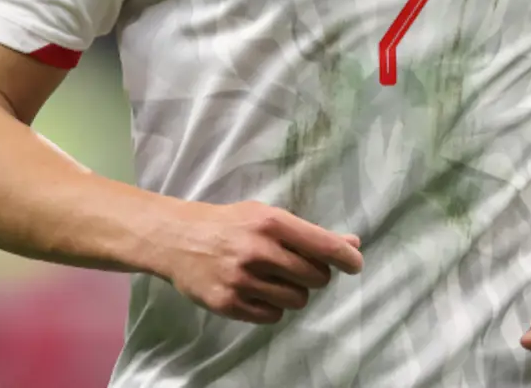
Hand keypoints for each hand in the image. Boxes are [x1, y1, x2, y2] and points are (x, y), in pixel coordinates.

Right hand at [149, 200, 362, 323]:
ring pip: (297, 300)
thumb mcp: (265, 216)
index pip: (324, 246)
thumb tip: (353, 243)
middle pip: (316, 277)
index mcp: (270, 223)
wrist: (176, 238)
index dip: (346, 258)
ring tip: (274, 279)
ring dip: (294, 292)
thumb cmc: (228, 224)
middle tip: (297, 268)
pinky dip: (272, 307)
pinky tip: (258, 291)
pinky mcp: (229, 303)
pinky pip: (273, 316)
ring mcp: (242, 279)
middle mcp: (258, 251)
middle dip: (314, 275)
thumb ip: (308, 233)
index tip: (354, 264)